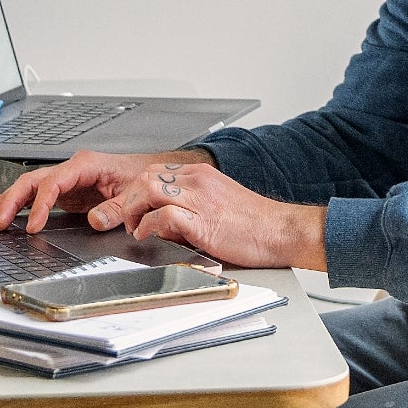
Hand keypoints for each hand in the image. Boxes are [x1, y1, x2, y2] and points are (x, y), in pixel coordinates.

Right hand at [0, 149, 208, 233]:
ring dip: (12, 203)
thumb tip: (95, 221)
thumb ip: (116, 208)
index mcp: (86, 165)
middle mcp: (72, 170)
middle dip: (12, 200)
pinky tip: (12, 219)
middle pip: (33, 181)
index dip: (41, 204)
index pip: (54, 182)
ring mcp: (68, 180)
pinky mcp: (68, 192)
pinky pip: (39, 196)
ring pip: (31, 187)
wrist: (152, 175)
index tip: (34, 225)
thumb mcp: (135, 193)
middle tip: (0, 222)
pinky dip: (23, 206)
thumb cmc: (143, 178)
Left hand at [95, 161, 327, 270]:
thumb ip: (190, 209)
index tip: (130, 208)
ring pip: (149, 188)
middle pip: (145, 176)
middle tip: (125, 220)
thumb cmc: (254, 224)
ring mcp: (200, 199)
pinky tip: (147, 235)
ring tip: (133, 227)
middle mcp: (198, 181)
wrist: (281, 231)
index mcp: (201, 176)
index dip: (135, 191)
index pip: (155, 172)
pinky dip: (149, 225)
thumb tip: (164, 223)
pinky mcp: (203, 220)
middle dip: (127, 199)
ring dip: (132, 210)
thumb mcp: (218, 206)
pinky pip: (164, 214)